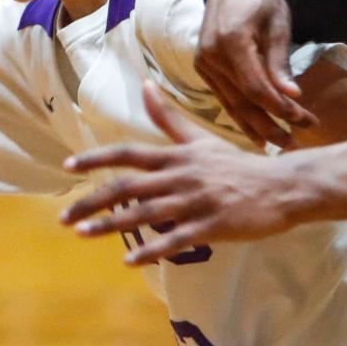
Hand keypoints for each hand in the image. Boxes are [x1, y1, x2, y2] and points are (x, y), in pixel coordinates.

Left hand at [60, 83, 297, 262]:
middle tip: (64, 217)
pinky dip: (152, 250)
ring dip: (111, 225)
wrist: (282, 186)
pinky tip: (130, 260)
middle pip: (127, 187)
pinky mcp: (212, 225)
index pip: (128, 154)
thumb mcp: (201, 139)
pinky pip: (176, 240)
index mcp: (177, 155)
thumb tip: (144, 85)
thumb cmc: (239, 164)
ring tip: (82, 234)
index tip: (68, 166)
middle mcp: (181, 176)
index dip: (97, 159)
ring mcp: (196, 202)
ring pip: (145, 213)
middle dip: (92, 201)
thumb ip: (169, 118)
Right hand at [194, 0, 315, 147]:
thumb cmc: (263, 0)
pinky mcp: (203, 68)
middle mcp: (211, 56)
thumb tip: (292, 95)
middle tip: (295, 143)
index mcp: (231, 41)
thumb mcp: (278, 25)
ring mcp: (203, 64)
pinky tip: (256, 134)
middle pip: (242, 102)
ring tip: (279, 146)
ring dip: (256, 127)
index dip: (280, 108)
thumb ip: (280, 62)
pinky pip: (223, 98)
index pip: (255, 87)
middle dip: (271, 125)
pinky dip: (240, 116)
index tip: (303, 119)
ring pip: (231, 104)